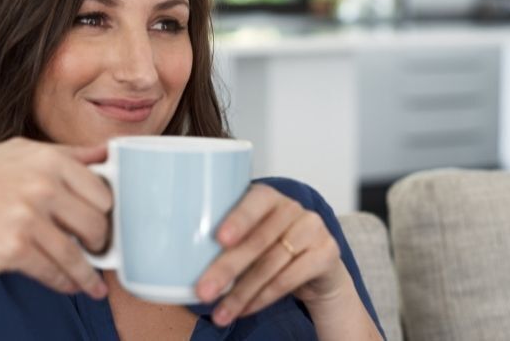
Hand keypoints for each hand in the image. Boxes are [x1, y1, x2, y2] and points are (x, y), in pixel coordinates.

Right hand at [0, 137, 112, 298]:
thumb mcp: (18, 152)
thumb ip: (66, 153)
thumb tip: (104, 154)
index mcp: (49, 159)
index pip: (102, 190)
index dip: (105, 210)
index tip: (105, 220)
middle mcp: (42, 185)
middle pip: (96, 222)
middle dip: (100, 241)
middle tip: (96, 247)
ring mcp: (28, 217)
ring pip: (78, 253)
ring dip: (88, 272)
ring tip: (91, 279)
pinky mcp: (14, 249)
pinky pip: (54, 272)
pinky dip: (66, 282)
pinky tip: (68, 284)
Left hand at [195, 184, 348, 325]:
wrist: (318, 265)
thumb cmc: (272, 247)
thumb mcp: (252, 236)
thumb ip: (229, 239)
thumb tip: (182, 260)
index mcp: (268, 196)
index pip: (254, 201)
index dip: (238, 219)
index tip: (219, 238)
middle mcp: (292, 207)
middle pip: (258, 240)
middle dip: (227, 268)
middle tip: (204, 291)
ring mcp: (313, 228)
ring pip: (271, 264)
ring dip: (242, 293)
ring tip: (220, 313)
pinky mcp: (327, 253)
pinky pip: (289, 279)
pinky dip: (263, 298)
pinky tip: (244, 310)